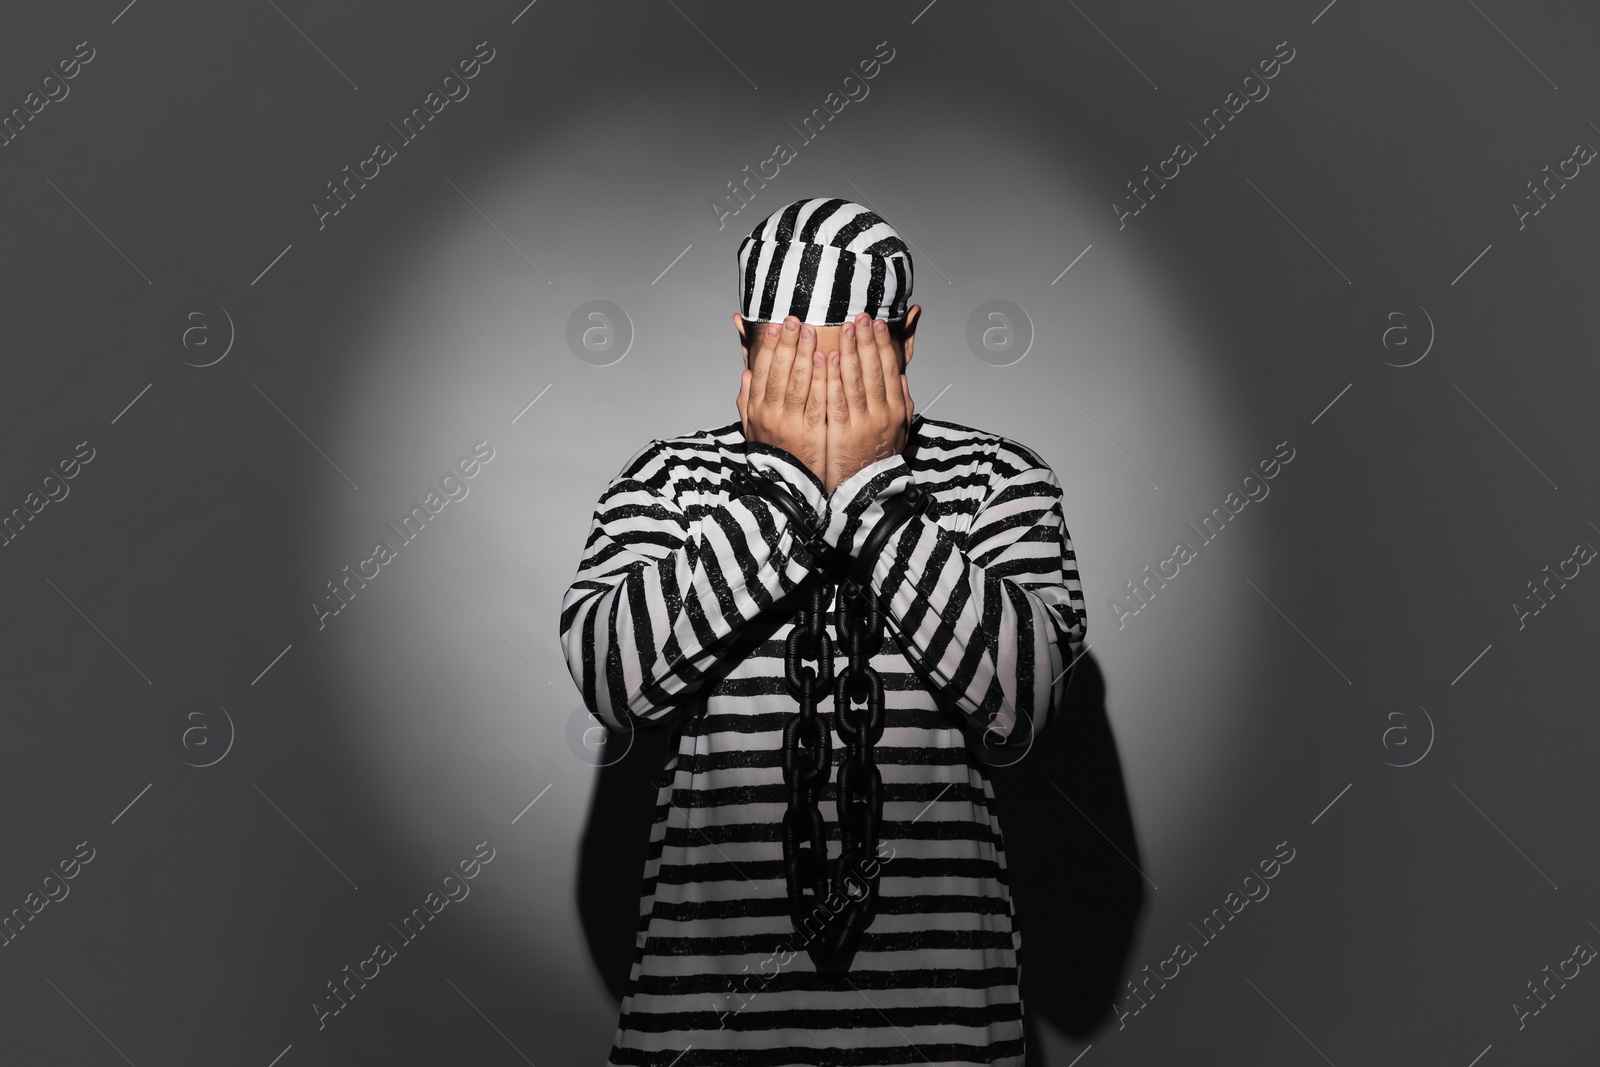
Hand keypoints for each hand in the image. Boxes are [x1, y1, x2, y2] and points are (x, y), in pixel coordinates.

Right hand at [736, 315, 826, 481]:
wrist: (787, 488)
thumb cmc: (774, 455)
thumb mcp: (752, 428)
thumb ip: (747, 400)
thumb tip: (746, 373)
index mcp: (757, 410)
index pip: (761, 372)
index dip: (768, 347)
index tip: (775, 327)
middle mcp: (771, 414)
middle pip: (778, 372)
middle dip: (787, 343)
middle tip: (794, 320)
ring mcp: (791, 423)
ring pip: (797, 382)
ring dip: (804, 353)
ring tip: (810, 330)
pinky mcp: (812, 432)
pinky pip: (816, 399)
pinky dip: (820, 377)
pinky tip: (827, 358)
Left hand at [824, 313, 913, 493]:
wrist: (866, 491)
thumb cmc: (878, 459)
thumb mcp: (900, 432)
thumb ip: (902, 403)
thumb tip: (901, 377)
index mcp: (896, 411)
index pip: (890, 371)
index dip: (883, 346)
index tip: (877, 324)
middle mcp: (882, 415)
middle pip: (874, 370)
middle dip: (867, 341)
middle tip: (860, 317)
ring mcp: (862, 423)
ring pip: (855, 381)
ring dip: (850, 352)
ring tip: (844, 328)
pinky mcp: (842, 433)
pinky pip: (836, 400)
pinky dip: (832, 378)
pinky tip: (828, 358)